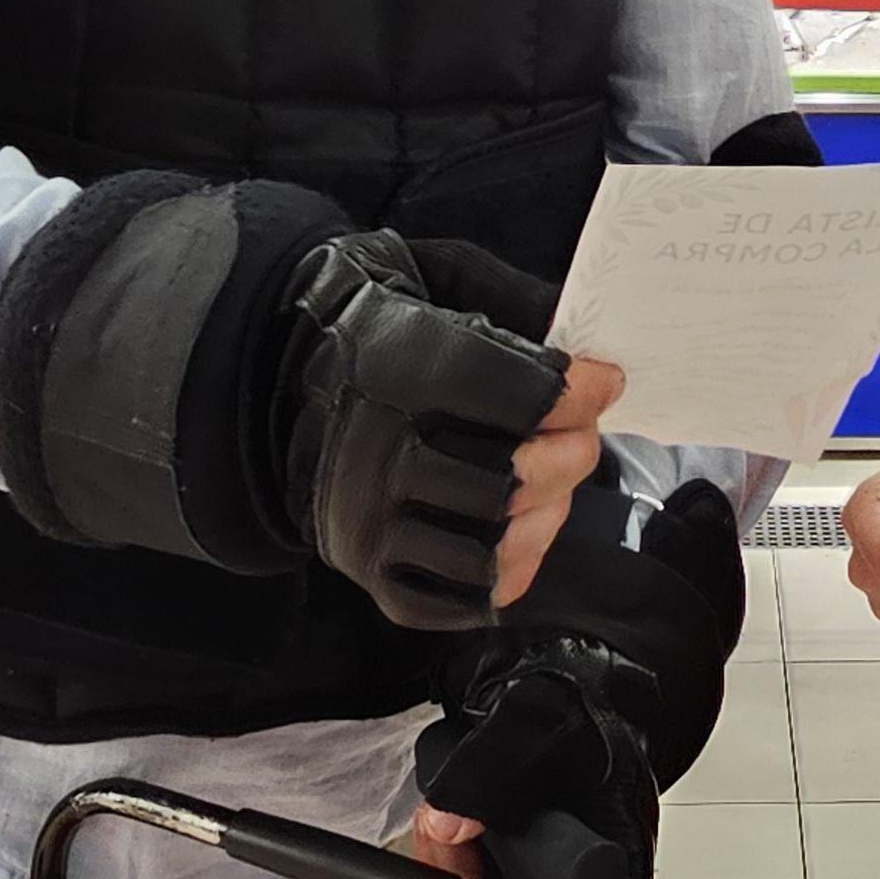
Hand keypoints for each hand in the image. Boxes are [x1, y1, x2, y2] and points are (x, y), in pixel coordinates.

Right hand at [282, 230, 625, 629]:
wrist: (276, 375)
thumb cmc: (378, 326)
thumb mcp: (440, 278)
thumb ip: (516, 302)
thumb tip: (590, 346)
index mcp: (400, 369)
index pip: (519, 395)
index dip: (580, 394)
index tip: (603, 384)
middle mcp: (378, 451)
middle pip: (513, 480)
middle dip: (572, 457)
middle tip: (581, 438)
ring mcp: (370, 520)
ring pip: (491, 547)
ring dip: (545, 518)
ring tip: (551, 489)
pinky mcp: (369, 571)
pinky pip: (455, 600)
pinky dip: (503, 575)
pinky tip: (515, 536)